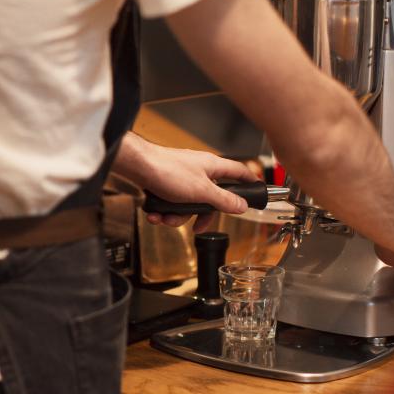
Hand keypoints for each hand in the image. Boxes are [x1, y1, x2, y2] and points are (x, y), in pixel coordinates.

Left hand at [113, 132, 258, 232]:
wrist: (137, 166)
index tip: (256, 190)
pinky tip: (156, 215)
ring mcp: (182, 177)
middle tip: (197, 226)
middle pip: (210, 198)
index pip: (238, 172)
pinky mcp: (166, 183)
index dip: (249, 181)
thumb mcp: (202, 191)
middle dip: (200, 215)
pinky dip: (164, 211)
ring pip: (188, 204)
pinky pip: (172, 203)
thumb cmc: (168, 171)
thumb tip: (242, 205)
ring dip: (177, 216)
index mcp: (213, 167)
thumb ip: (223, 200)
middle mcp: (199, 170)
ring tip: (166, 218)